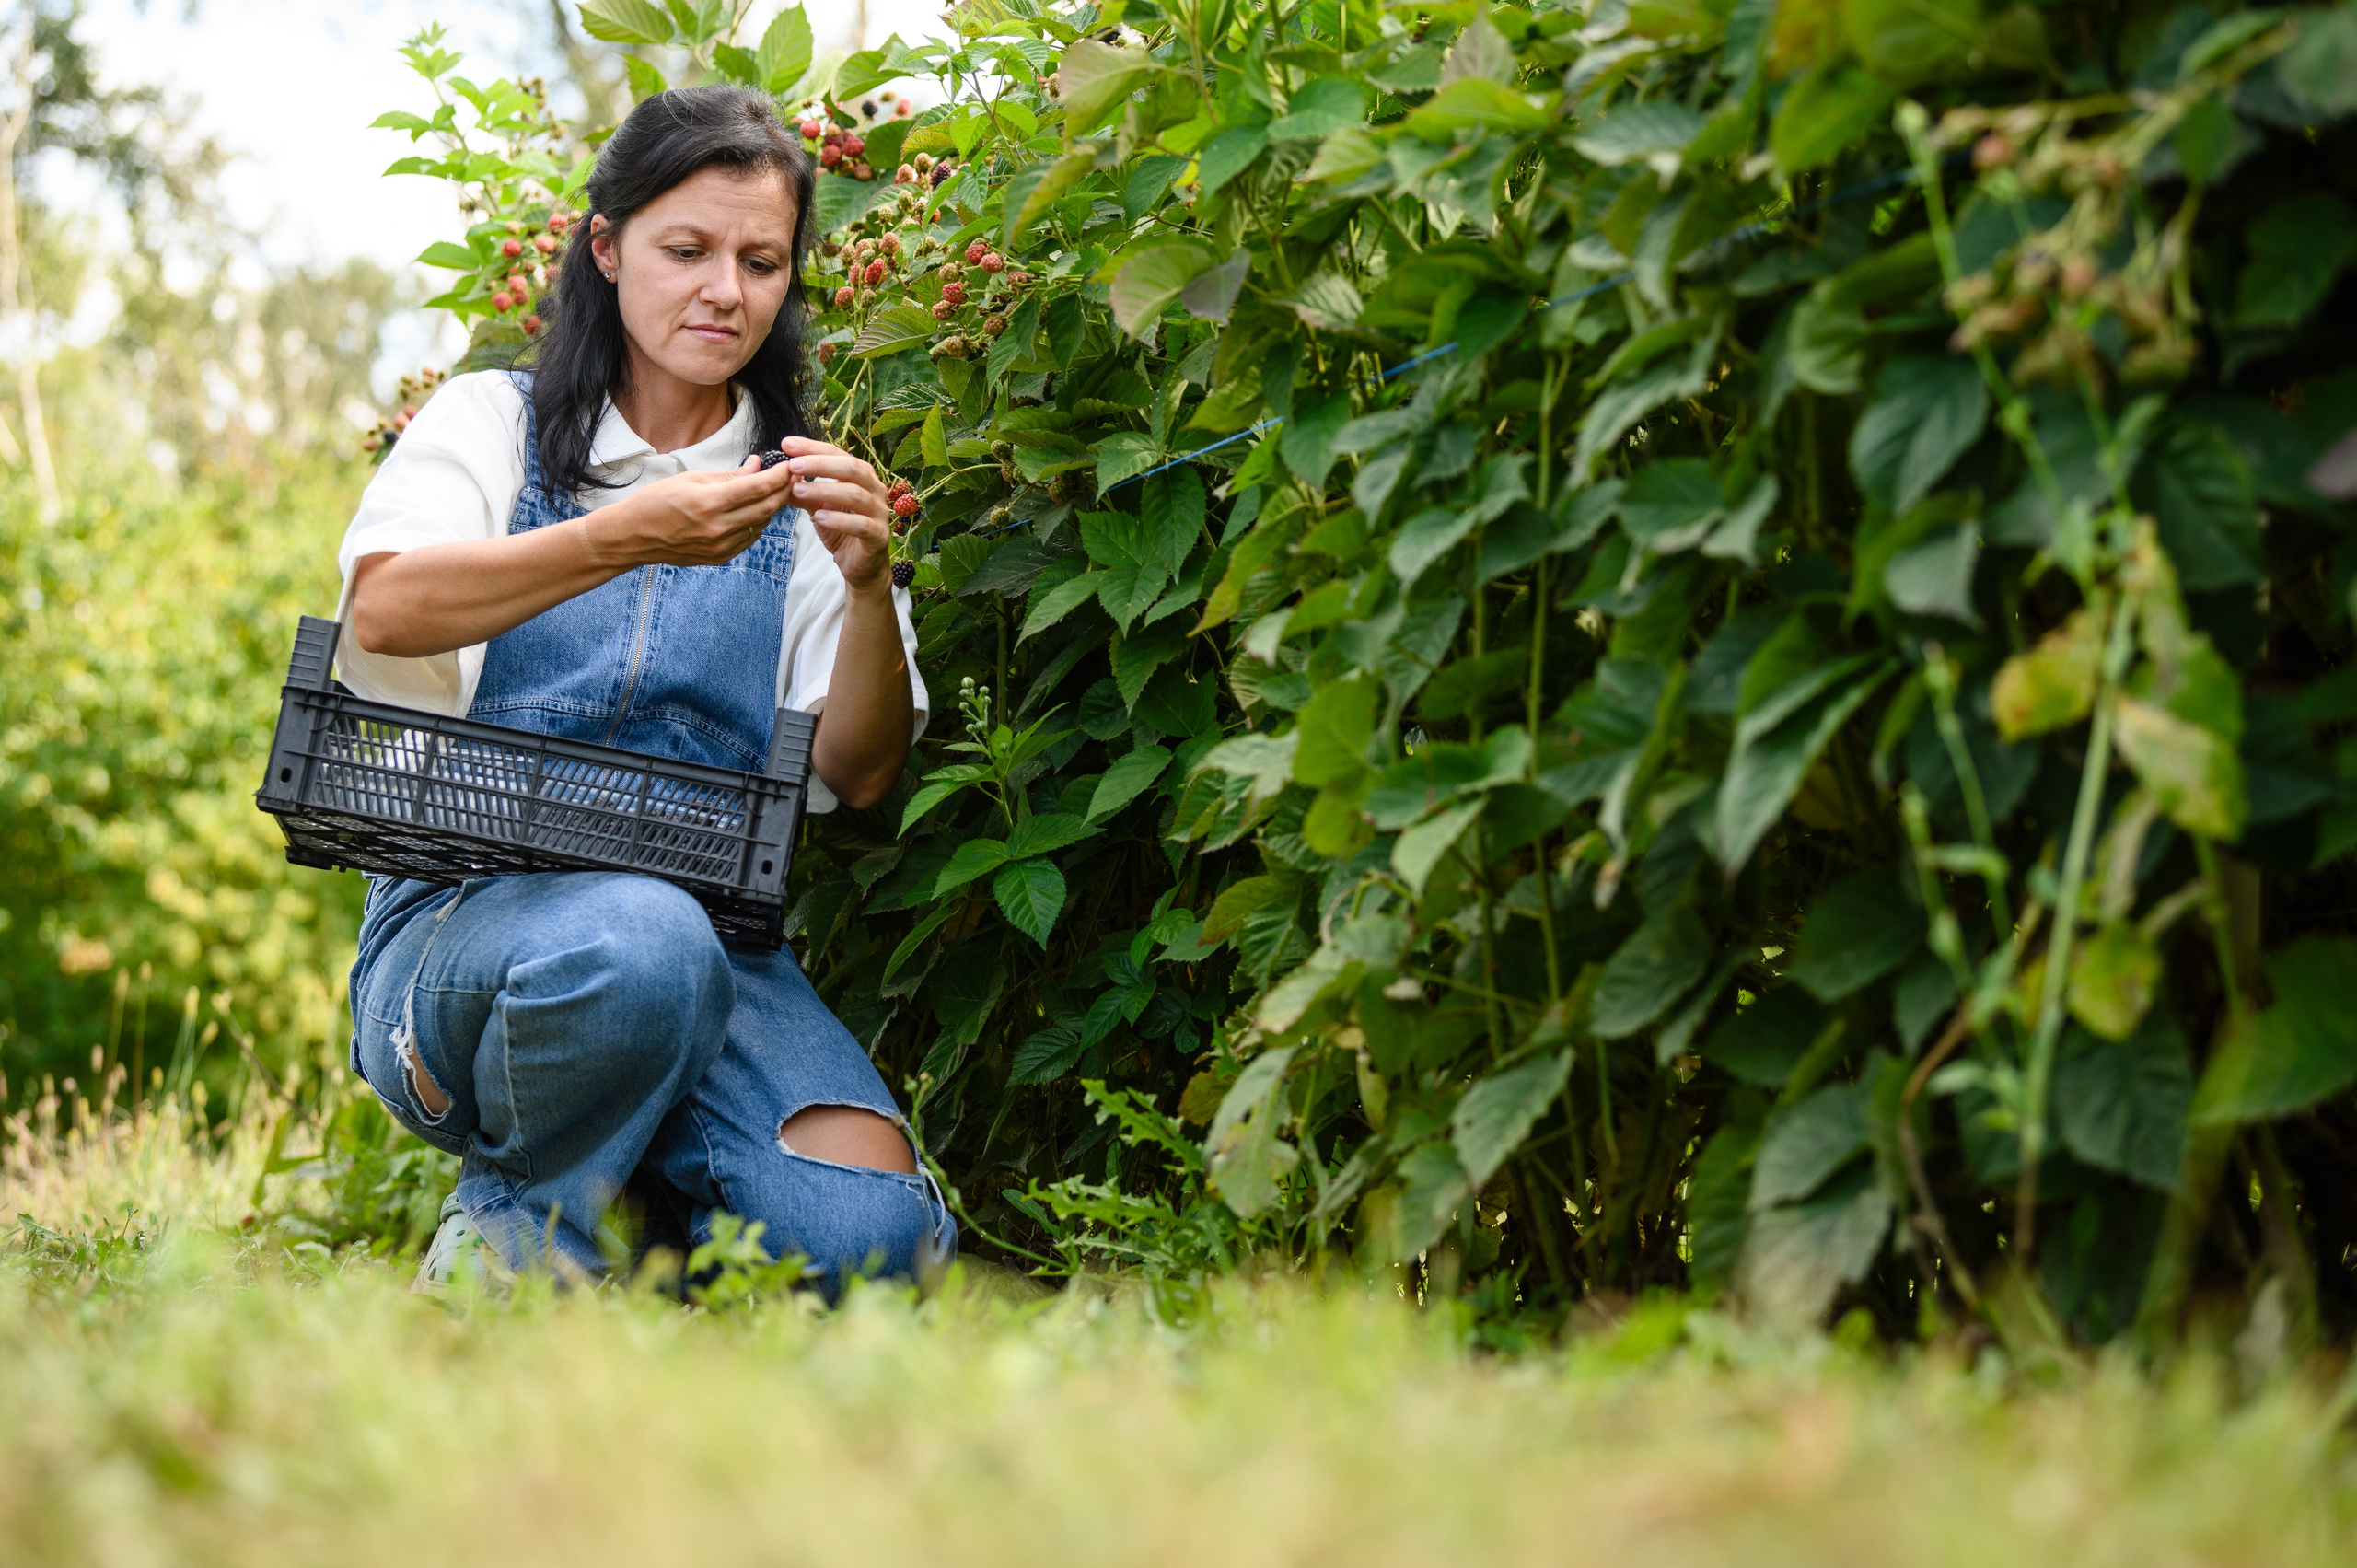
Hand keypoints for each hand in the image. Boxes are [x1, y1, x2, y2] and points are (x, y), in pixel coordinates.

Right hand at [581, 456, 796, 568]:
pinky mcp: (719, 557)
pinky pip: (749, 538)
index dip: (780, 475)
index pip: (758, 487)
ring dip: (772, 507)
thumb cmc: (657, 501)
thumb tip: (757, 465)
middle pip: (767, 507)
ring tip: (775, 491)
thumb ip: (729, 475)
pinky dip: (757, 523)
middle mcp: (718, 527)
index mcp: (709, 502)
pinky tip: (754, 511)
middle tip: (793, 477)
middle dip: (784, 490)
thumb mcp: (691, 479)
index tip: (791, 465)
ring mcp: (720, 546)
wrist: (633, 536)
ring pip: (761, 524)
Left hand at [779, 436, 892, 594]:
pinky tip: (818, 518)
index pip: (838, 454)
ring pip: (856, 494)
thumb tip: (780, 477)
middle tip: (793, 465)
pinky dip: (839, 520)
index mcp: (861, 477)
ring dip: (825, 490)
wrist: (860, 565)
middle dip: (820, 465)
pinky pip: (861, 524)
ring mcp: (879, 512)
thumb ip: (803, 492)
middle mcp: (875, 489)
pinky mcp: (879, 536)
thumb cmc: (843, 531)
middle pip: (851, 468)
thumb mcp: (818, 508)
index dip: (813, 448)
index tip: (786, 444)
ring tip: (799, 491)